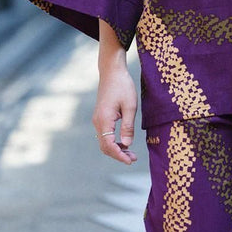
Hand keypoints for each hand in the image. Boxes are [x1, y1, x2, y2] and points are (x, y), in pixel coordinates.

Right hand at [94, 20, 137, 164]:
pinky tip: (124, 141)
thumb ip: (128, 126)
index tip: (130, 161)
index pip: (109, 145)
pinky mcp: (100, 116)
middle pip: (105, 146)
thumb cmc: (122, 85)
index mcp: (104, 120)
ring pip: (104, 141)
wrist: (112, 70)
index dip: (119, 155)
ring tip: (131, 153)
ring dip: (116, 148)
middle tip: (133, 159)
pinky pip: (105, 134)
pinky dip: (114, 141)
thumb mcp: (130, 106)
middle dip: (118, 154)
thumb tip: (126, 144)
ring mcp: (98, 119)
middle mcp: (98, 121)